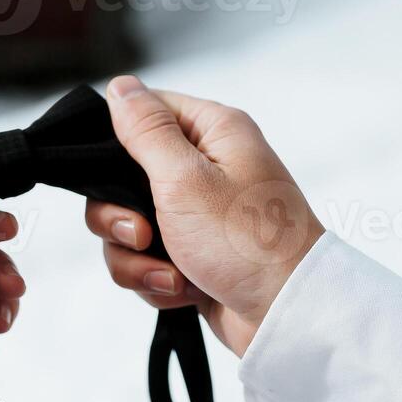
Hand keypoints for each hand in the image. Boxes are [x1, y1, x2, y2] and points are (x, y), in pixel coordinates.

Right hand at [84, 76, 322, 356]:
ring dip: (138, 259)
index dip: (116, 145)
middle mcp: (206, 168)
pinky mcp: (192, 253)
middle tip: (143, 236)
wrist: (287, 316)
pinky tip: (183, 291)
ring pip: (127, 227)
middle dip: (121, 219)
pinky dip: (156, 280)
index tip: (115, 178)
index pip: (142, 114)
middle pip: (121, 178)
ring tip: (171, 276)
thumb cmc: (248, 244)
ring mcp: (198, 214)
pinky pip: (146, 261)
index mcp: (213, 132)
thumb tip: (121, 86)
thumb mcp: (186, 179)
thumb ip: (146, 131)